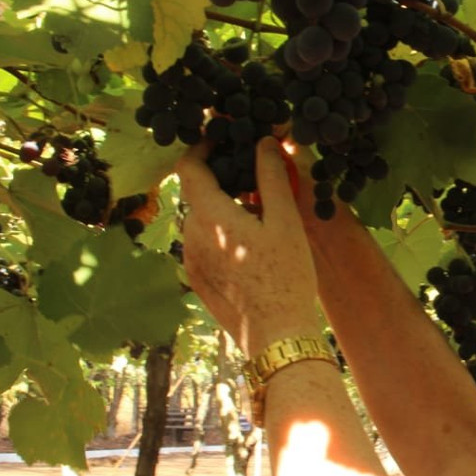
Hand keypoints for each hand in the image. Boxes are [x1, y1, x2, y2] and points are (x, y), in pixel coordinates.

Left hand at [176, 136, 322, 356]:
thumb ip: (271, 176)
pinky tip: (252, 248)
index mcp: (209, 214)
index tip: (221, 140)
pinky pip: (204, 246)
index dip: (201, 147)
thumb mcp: (285, 220)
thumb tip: (264, 141)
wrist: (277, 336)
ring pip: (202, 222)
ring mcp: (190, 260)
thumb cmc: (286, 276)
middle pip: (198, 195)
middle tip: (254, 178)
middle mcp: (190, 235)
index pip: (189, 166)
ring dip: (223, 211)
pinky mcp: (197, 280)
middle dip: (222, 182)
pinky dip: (222, 236)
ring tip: (260, 217)